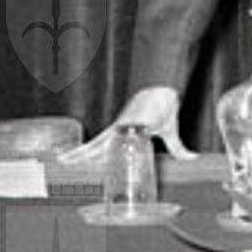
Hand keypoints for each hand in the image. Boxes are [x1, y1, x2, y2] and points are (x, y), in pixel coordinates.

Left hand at [59, 85, 197, 163]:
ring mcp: (118, 129)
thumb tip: (190, 158)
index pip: (104, 145)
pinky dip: (90, 151)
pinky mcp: (121, 127)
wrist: (164, 89)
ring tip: (63, 160)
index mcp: (124, 131)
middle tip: (61, 161)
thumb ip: (177, 147)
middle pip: (93, 146)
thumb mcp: (170, 132)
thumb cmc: (164, 105)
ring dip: (79, 153)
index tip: (80, 160)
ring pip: (93, 145)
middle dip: (78, 155)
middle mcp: (118, 130)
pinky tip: (79, 156)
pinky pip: (101, 142)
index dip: (91, 153)